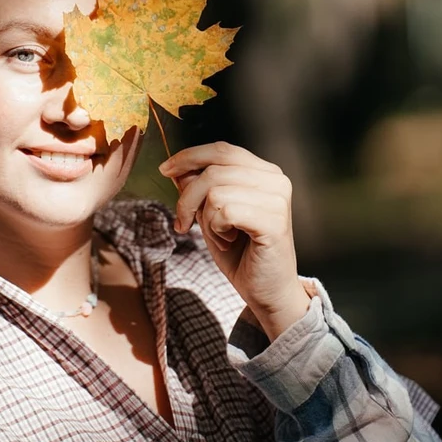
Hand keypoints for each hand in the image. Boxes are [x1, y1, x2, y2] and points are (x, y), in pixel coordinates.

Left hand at [159, 142, 310, 339]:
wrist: (267, 292)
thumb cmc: (241, 252)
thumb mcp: (211, 214)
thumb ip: (198, 189)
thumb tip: (176, 169)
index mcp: (264, 172)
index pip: (222, 149)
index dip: (189, 156)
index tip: (164, 170)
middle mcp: (276, 180)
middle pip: (213, 170)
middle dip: (187, 198)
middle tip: (183, 223)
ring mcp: (277, 200)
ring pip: (216, 191)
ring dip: (206, 219)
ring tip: (219, 236)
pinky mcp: (274, 221)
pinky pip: (225, 211)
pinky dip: (216, 230)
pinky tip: (228, 241)